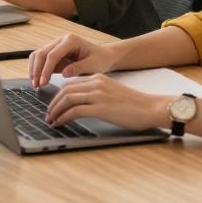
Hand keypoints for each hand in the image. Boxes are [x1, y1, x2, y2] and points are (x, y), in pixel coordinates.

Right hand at [28, 33, 120, 86]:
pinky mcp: (54, 53)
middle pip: (41, 53)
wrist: (104, 56)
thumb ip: (79, 68)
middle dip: (37, 70)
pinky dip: (37, 69)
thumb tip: (64, 73)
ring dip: (34, 69)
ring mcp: (56, 46)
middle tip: (36, 85)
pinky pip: (40, 60)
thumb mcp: (94, 65)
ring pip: (37, 55)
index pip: (53, 54)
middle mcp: (61, 41)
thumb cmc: (100, 60)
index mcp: (71, 41)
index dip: (46, 69)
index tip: (43, 82)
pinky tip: (38, 80)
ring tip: (36, 84)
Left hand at [46, 74, 168, 130]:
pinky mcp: (101, 108)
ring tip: (51, 120)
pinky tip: (60, 123)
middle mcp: (96, 84)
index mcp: (99, 79)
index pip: (71, 84)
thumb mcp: (113, 93)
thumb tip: (82, 105)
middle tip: (48, 114)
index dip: (58, 95)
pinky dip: (63, 117)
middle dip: (53, 103)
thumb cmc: (136, 105)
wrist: (153, 108)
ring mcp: (98, 95)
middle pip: (65, 91)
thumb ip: (98, 95)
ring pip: (67, 99)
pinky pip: (75, 111)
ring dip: (55, 111)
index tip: (53, 105)